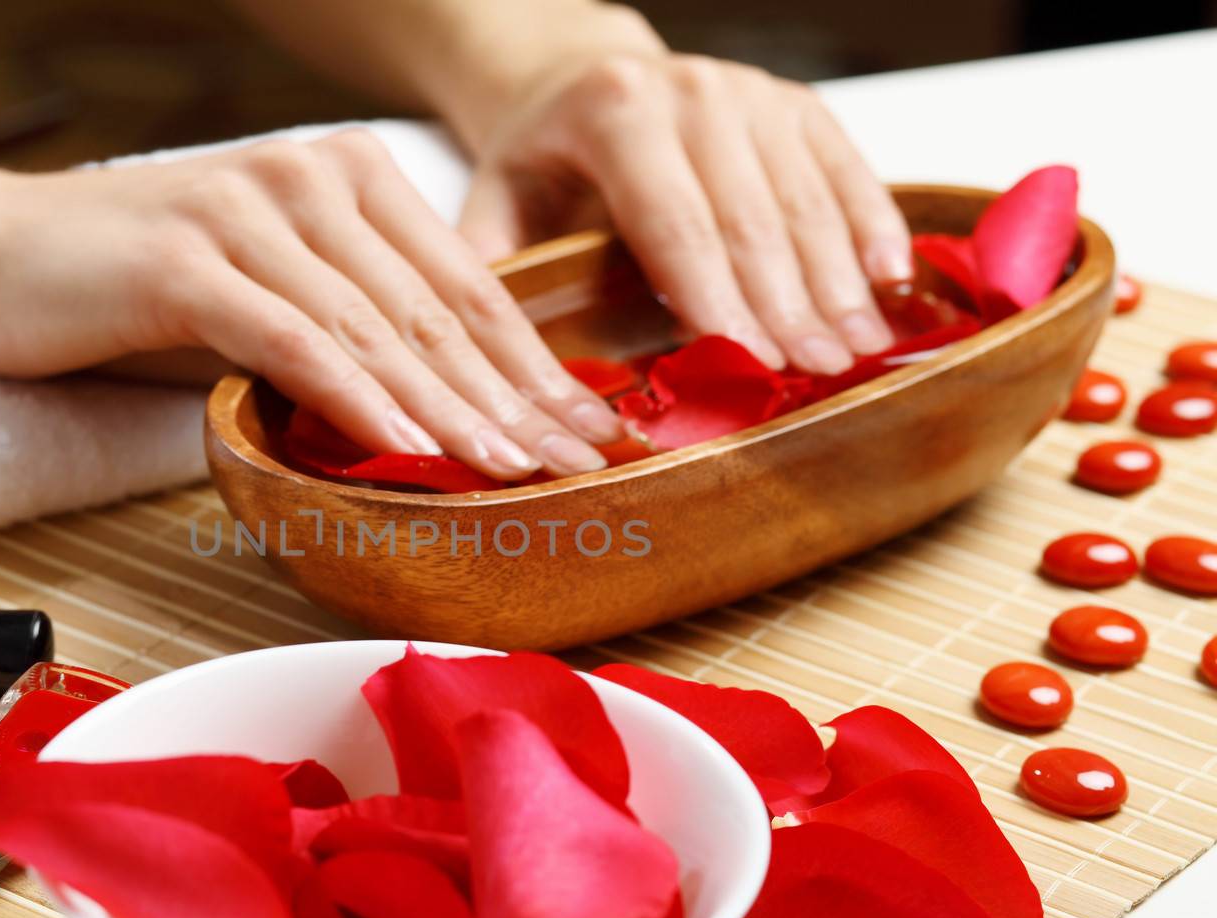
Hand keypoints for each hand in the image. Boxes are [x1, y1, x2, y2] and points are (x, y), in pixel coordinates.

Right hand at [0, 132, 622, 478]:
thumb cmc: (135, 286)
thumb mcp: (270, 291)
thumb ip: (354, 325)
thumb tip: (450, 410)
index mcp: (351, 178)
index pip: (471, 285)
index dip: (538, 367)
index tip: (593, 433)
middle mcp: (312, 180)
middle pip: (441, 308)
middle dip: (520, 399)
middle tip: (584, 466)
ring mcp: (250, 212)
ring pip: (379, 326)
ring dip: (454, 409)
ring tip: (515, 473)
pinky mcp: (188, 261)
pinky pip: (295, 339)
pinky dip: (357, 399)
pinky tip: (407, 450)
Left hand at [457, 53, 913, 374]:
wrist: (583, 80)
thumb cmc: (543, 162)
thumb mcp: (495, 202)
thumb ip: (493, 270)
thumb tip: (489, 363)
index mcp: (617, 112)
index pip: (675, 222)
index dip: (715, 297)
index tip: (748, 362)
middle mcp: (694, 92)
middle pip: (751, 217)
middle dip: (788, 303)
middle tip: (818, 373)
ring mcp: (754, 93)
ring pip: (806, 199)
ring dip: (838, 280)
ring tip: (860, 351)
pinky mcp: (798, 106)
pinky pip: (847, 171)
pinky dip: (873, 229)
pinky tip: (893, 285)